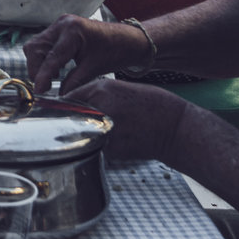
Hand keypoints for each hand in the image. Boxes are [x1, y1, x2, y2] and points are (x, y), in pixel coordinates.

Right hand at [24, 14, 147, 92]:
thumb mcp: (93, 69)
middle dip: (36, 69)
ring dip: (39, 64)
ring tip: (51, 79)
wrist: (127, 40)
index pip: (51, 57)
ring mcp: (60, 25)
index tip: (39, 91)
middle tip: (45, 87)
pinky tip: (56, 69)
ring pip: (36, 46)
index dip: (42, 76)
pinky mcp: (60, 29)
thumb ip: (73, 82)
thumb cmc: (114, 51)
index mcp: (73, 31)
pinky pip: (43, 44)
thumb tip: (59, 97)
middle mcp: (62, 24)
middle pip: (35, 48)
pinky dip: (45, 58)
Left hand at [56, 76, 188, 163]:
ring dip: (87, 133)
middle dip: (75, 119)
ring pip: (83, 133)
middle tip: (83, 122)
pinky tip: (118, 141)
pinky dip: (102, 146)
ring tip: (106, 131)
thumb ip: (99, 94)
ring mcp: (104, 129)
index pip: (71, 96)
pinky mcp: (110, 149)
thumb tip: (76, 103)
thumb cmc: (154, 105)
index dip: (67, 104)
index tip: (63, 109)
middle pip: (73, 115)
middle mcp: (99, 108)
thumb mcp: (123, 89)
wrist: (176, 127)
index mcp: (102, 89)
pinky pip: (97, 146)